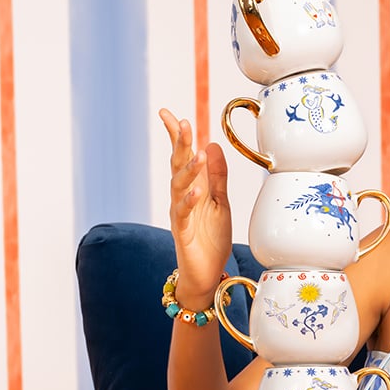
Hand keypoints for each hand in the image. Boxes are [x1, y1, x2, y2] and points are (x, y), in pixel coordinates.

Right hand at [158, 107, 230, 303]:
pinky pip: (183, 214)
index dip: (176, 136)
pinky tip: (197, 191)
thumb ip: (217, 176)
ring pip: (178, 187)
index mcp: (192, 188)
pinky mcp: (182, 233)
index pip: (182, 157)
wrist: (206, 274)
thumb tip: (213, 145)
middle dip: (180, 144)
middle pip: (177, 166)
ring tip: (198, 154)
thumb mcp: (220, 203)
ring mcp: (180, 214)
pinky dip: (190, 201)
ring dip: (188, 170)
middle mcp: (182, 198)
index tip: (169, 114)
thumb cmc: (211, 240)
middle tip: (183, 123)